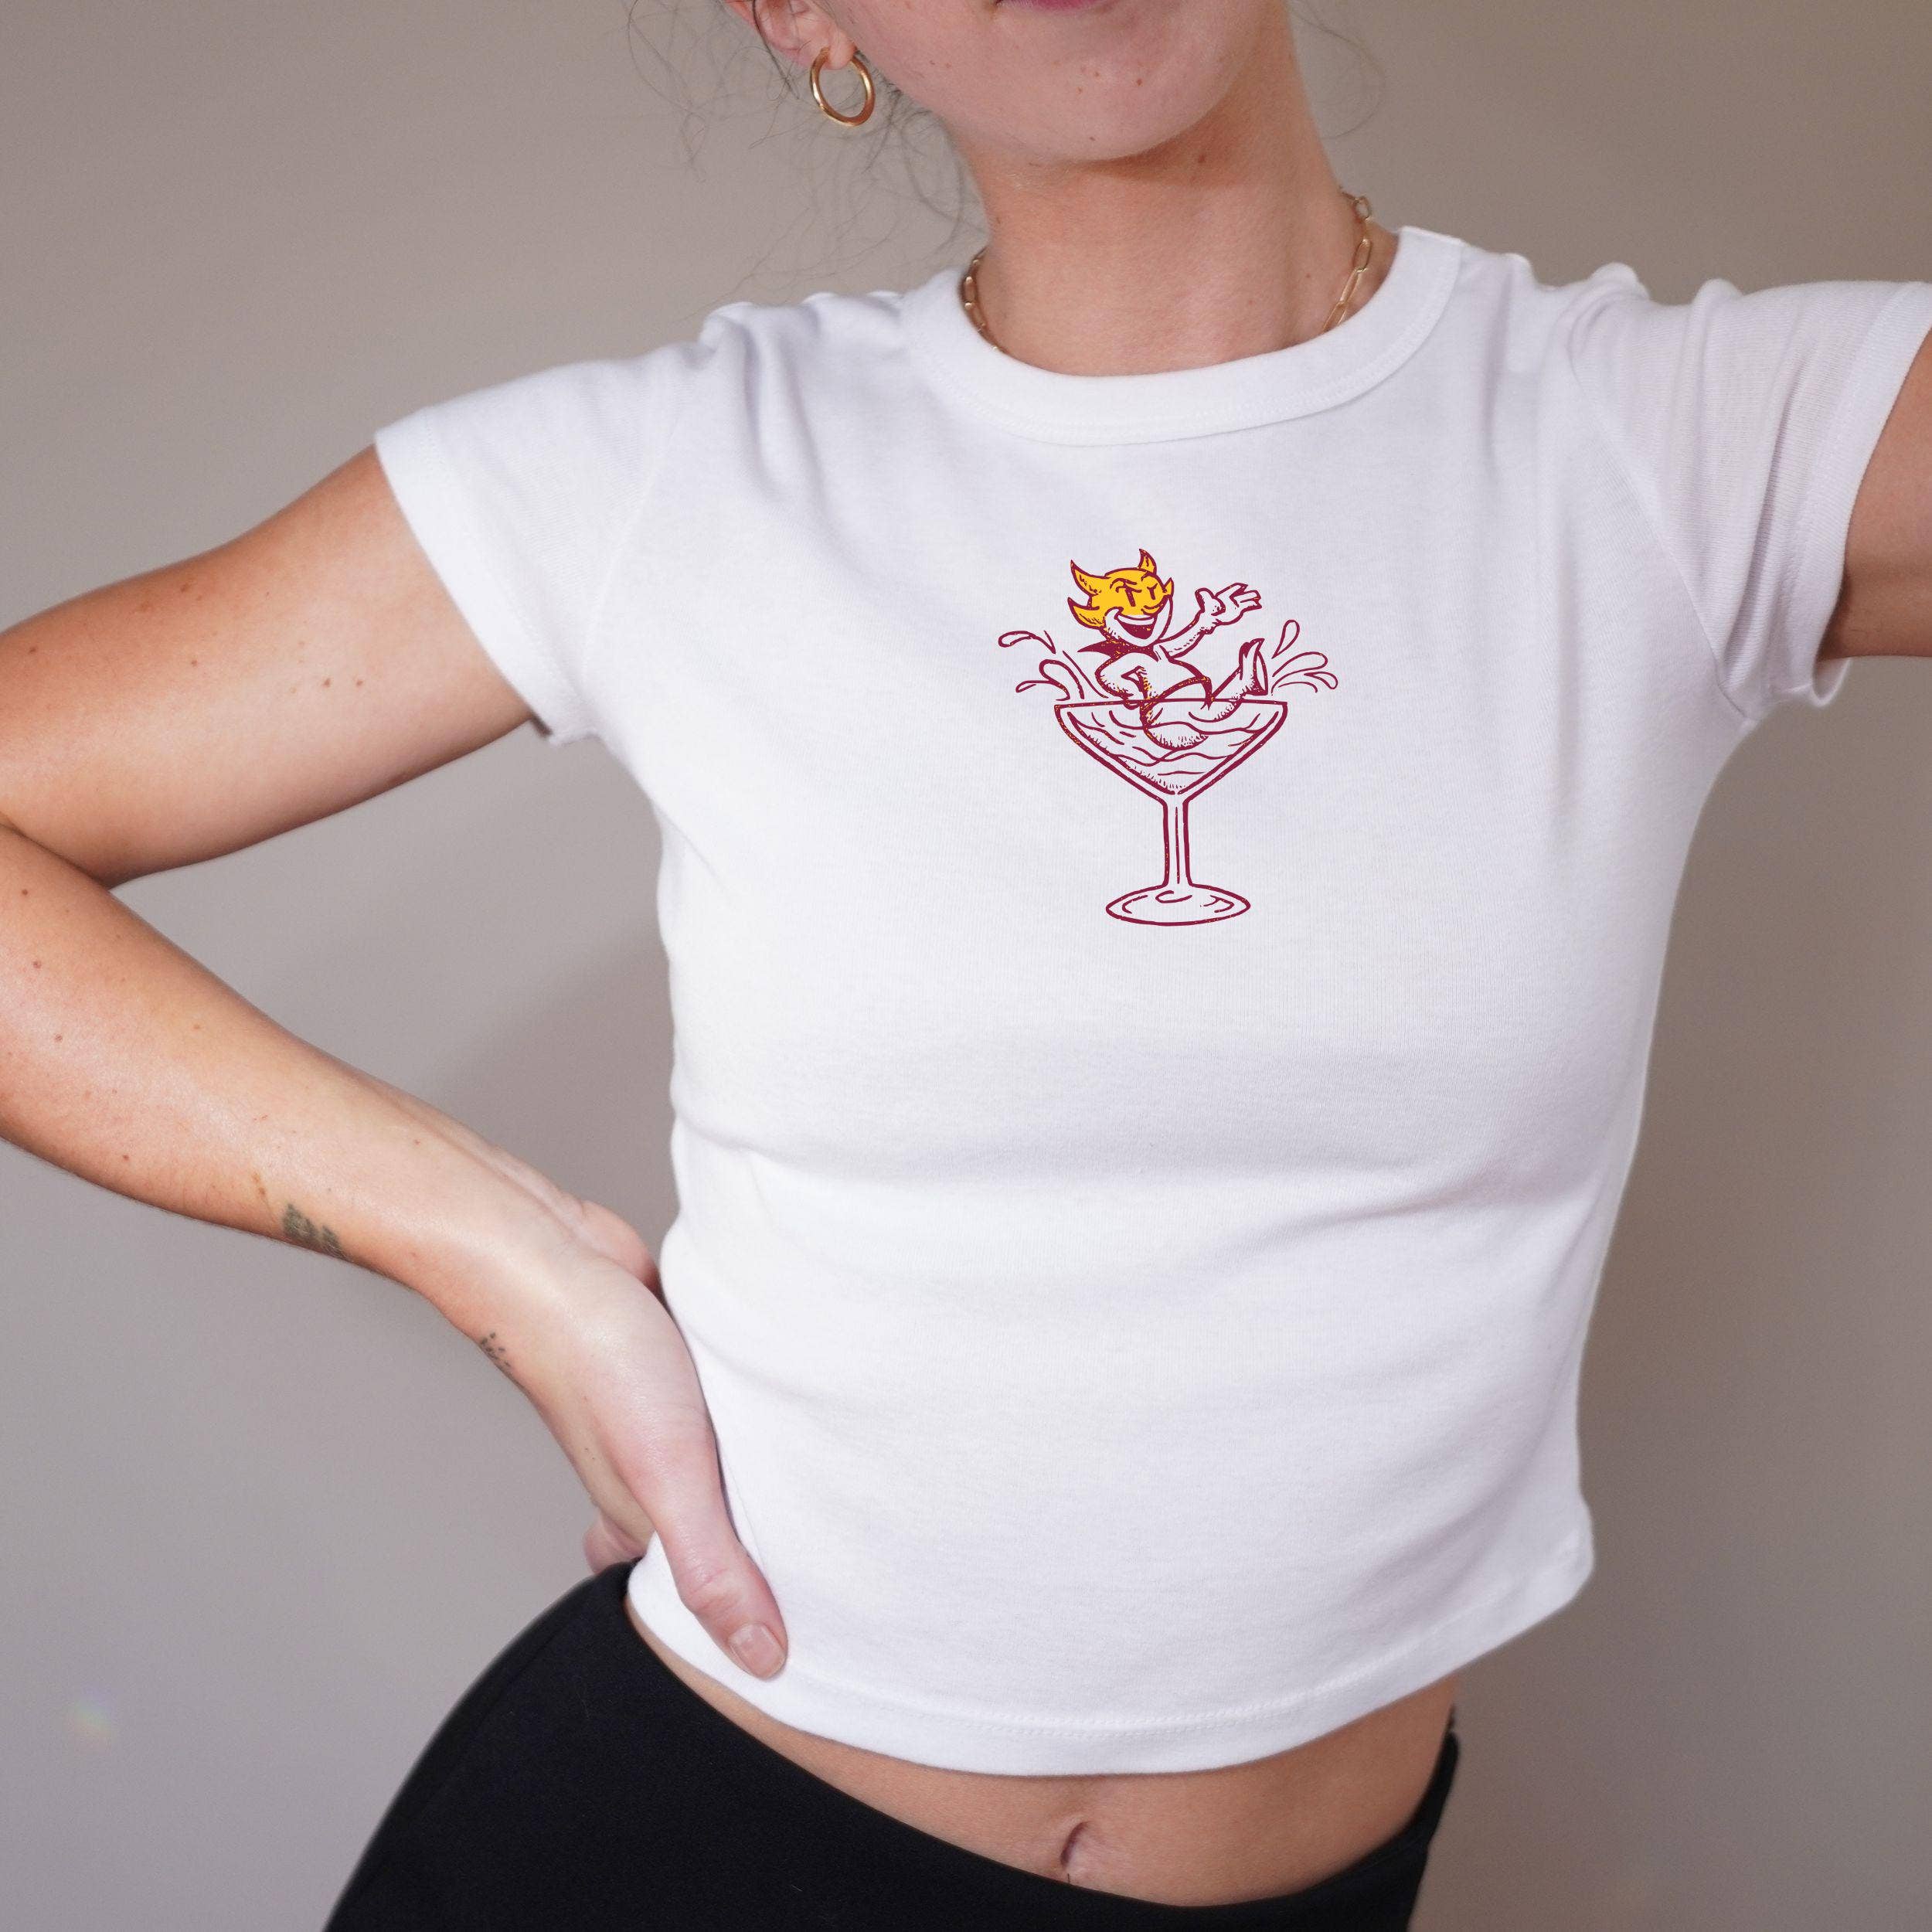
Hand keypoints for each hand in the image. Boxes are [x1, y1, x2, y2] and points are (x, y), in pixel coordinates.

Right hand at [332, 1062, 788, 1678]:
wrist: (546, 1253)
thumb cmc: (596, 1360)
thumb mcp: (668, 1476)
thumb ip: (711, 1567)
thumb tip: (765, 1663)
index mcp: (640, 1517)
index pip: (692, 1592)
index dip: (738, 1620)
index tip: (800, 1647)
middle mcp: (648, 1470)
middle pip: (709, 1526)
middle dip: (757, 1547)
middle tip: (829, 1570)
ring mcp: (658, 1411)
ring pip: (716, 1459)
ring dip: (758, 1469)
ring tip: (829, 1492)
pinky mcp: (673, 1355)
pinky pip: (718, 1397)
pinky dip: (749, 1402)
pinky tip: (791, 1396)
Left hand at [1193, 581, 1262, 628]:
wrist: (1211, 618)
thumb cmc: (1208, 610)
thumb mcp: (1206, 602)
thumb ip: (1205, 596)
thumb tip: (1200, 591)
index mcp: (1225, 594)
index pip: (1233, 589)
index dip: (1238, 588)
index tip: (1243, 586)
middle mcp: (1232, 598)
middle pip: (1242, 594)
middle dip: (1248, 593)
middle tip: (1255, 593)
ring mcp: (1235, 604)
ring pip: (1246, 599)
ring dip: (1252, 598)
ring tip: (1259, 597)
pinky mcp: (1238, 610)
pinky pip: (1247, 606)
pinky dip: (1253, 605)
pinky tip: (1259, 605)